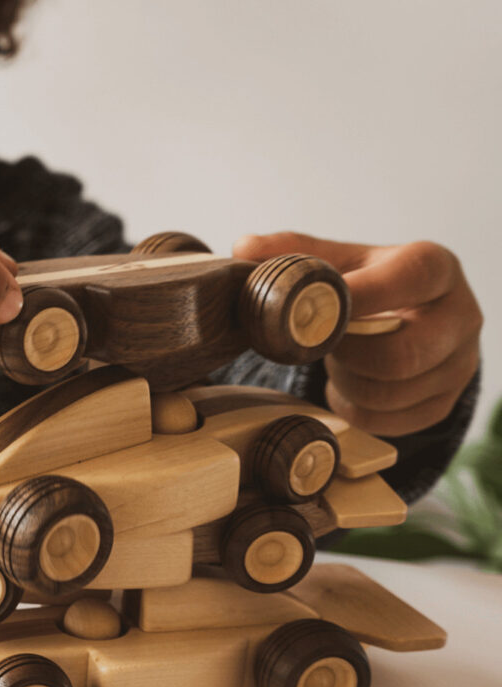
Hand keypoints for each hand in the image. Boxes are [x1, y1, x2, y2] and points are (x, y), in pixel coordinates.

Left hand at [234, 232, 481, 436]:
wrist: (410, 321)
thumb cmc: (369, 286)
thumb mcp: (339, 261)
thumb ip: (295, 252)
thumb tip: (243, 247)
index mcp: (435, 268)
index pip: (407, 280)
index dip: (358, 297)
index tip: (313, 308)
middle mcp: (461, 316)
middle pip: (401, 356)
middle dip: (346, 355)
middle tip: (319, 344)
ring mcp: (459, 365)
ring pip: (389, 393)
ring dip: (345, 381)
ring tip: (335, 360)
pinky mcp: (444, 403)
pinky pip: (386, 421)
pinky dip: (352, 407)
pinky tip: (345, 384)